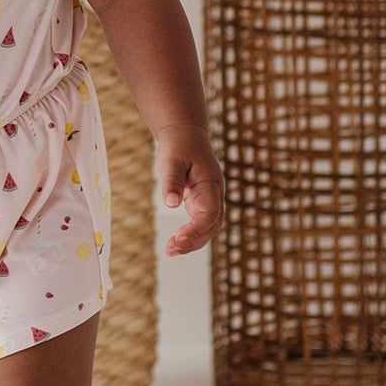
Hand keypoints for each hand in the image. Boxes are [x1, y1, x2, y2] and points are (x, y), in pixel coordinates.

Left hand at [156, 129, 224, 256]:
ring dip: (192, 242)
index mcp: (211, 184)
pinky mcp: (201, 203)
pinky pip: (200, 224)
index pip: (210, 213)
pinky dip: (190, 236)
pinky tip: (175, 243)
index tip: (178, 238)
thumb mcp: (172, 160)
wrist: (185, 135)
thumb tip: (170, 204)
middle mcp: (214, 194)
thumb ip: (172, 181)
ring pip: (208, 228)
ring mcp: (210, 199)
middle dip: (194, 241)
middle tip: (171, 250)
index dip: (196, 228)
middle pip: (212, 225)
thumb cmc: (179, 146)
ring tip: (170, 250)